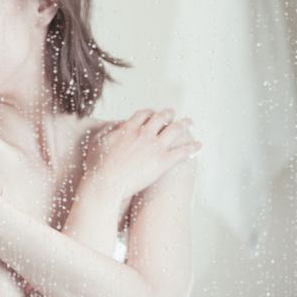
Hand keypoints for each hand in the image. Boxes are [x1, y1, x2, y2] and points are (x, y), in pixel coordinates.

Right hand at [82, 108, 200, 198]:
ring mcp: (155, 147)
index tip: (153, 113)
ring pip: (175, 130)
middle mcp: (144, 133)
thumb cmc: (98, 166)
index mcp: (128, 128)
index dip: (149, 112)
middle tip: (173, 113)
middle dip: (168, 114)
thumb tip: (114, 124)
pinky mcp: (163, 161)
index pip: (143, 114)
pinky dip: (193, 147)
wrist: (106, 183)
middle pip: (161, 118)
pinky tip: (199, 145)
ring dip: (184, 124)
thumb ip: (106, 130)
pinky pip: (183, 152)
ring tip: (190, 122)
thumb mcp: (97, 142)